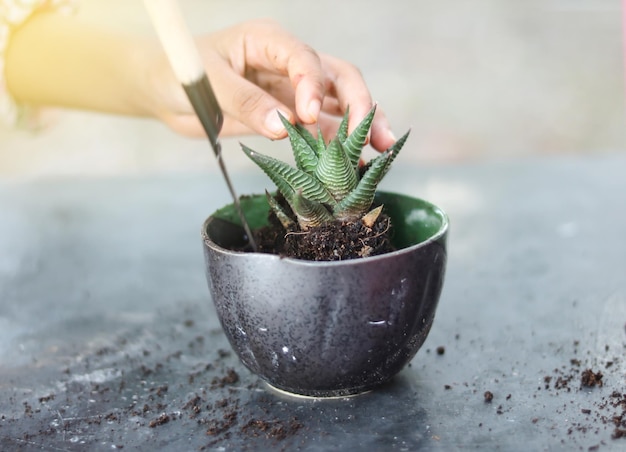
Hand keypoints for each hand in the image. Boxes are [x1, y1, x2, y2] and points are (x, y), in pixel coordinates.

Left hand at [151, 19, 396, 151]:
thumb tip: (283, 128)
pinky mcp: (289, 116)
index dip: (312, 85)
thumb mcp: (208, 84)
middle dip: (361, 105)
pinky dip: (337, 144)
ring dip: (359, 127)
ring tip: (377, 152)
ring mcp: (291, 91)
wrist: (165, 90)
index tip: (309, 116)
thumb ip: (245, 102)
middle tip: (374, 136)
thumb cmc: (179, 73)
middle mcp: (288, 64)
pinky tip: (352, 162)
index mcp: (268, 42)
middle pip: (337, 77)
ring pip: (337, 104)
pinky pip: (319, 128)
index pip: (304, 58)